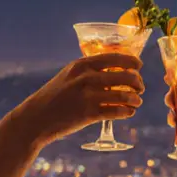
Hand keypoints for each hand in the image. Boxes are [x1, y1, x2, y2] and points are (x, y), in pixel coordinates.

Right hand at [10, 53, 143, 147]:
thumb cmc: (55, 96)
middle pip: (125, 76)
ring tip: (137, 102)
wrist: (36, 118)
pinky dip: (127, 112)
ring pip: (124, 95)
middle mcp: (86, 77)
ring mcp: (87, 96)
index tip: (139, 67)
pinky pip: (117, 112)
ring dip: (135, 99)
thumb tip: (115, 68)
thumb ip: (88, 70)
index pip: (116, 58)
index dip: (132, 62)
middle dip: (138, 82)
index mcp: (82, 64)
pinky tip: (129, 112)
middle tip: (140, 88)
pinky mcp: (88, 114)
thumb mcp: (69, 75)